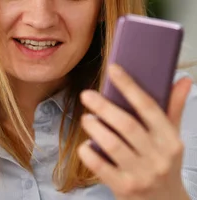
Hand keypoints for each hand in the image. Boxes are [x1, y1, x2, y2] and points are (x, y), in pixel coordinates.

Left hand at [77, 64, 192, 199]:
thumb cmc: (163, 166)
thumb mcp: (172, 140)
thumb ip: (173, 110)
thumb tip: (183, 79)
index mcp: (171, 140)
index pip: (150, 107)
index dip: (130, 86)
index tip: (114, 69)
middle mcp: (158, 156)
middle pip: (127, 125)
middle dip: (104, 107)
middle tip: (87, 95)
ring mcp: (141, 173)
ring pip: (112, 144)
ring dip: (95, 128)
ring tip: (86, 118)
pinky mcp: (124, 187)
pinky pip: (100, 166)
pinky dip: (89, 153)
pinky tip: (84, 145)